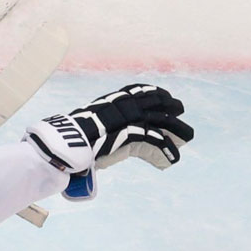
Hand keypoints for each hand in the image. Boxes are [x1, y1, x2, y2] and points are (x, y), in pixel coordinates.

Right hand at [25, 84, 192, 197]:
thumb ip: (92, 131)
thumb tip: (89, 142)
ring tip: (187, 135)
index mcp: (108, 103)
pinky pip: (154, 142)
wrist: (64, 144)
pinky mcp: (132, 136)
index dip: (149, 91)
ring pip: (159, 120)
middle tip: (179, 107)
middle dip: (167, 104)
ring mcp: (128, 121)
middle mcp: (120, 108)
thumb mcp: (82, 129)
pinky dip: (165, 151)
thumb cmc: (67, 140)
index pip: (133, 91)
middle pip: (151, 102)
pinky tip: (173, 158)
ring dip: (175, 127)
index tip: (161, 93)